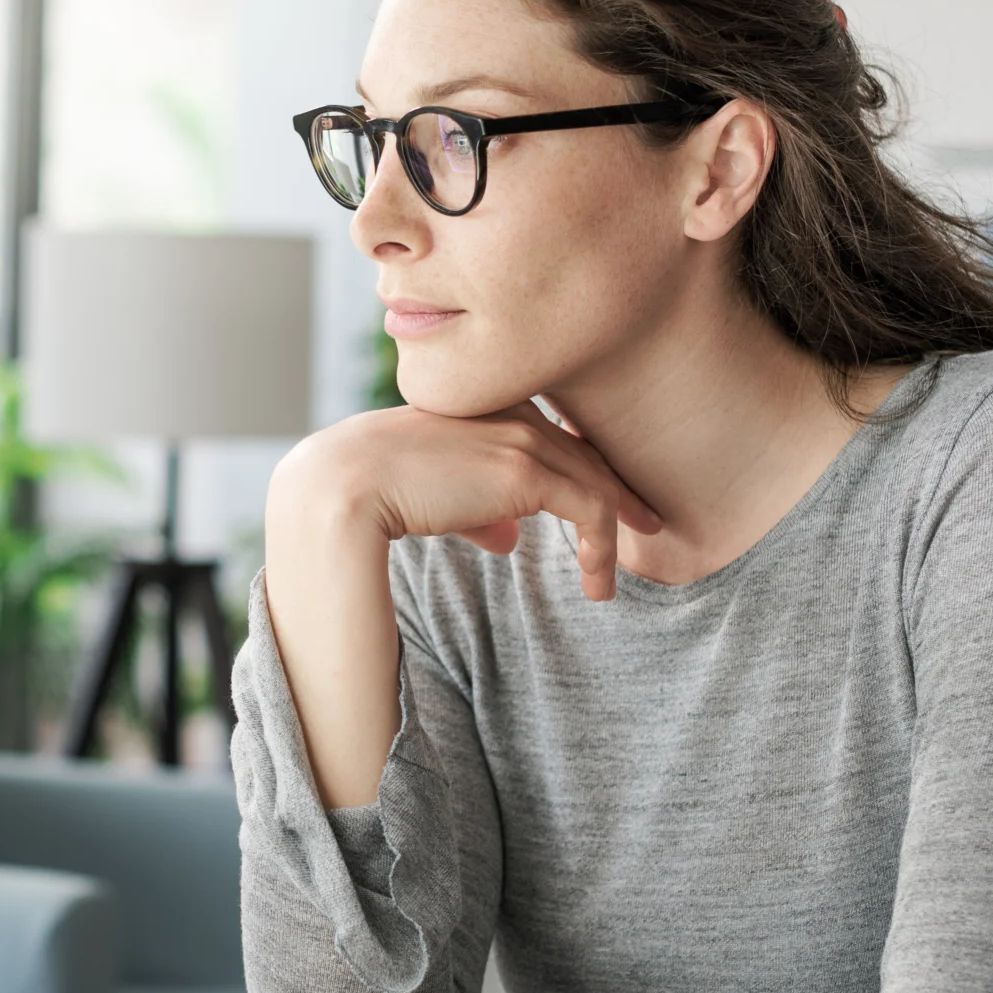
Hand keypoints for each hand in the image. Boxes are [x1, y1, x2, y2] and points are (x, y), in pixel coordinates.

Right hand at [276, 402, 660, 599]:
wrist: (346, 486)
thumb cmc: (372, 491)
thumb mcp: (431, 493)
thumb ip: (475, 510)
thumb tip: (507, 539)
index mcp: (483, 406)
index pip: (550, 434)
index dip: (582, 467)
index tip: (605, 500)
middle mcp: (509, 412)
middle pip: (583, 451)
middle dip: (618, 490)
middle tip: (647, 521)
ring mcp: (521, 437)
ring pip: (594, 482)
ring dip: (612, 534)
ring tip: (606, 578)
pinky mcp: (527, 471)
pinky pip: (590, 509)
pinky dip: (601, 550)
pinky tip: (597, 586)